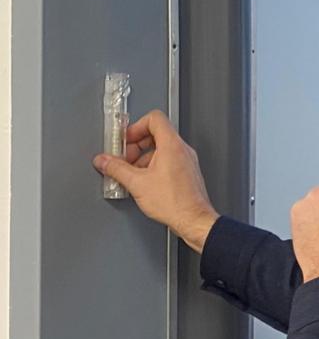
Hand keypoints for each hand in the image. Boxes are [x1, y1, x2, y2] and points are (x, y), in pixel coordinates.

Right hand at [93, 110, 219, 251]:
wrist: (194, 220)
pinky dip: (152, 166)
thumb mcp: (136, 183)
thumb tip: (104, 161)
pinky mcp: (186, 173)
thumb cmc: (175, 202)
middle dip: (135, 145)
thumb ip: (116, 169)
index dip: (135, 126)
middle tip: (123, 158)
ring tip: (131, 173)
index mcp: (172, 145)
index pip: (154, 118)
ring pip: (161, 149)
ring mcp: (186, 161)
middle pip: (155, 134)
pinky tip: (142, 181)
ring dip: (142, 158)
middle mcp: (182, 150)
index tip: (124, 140)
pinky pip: (167, 161)